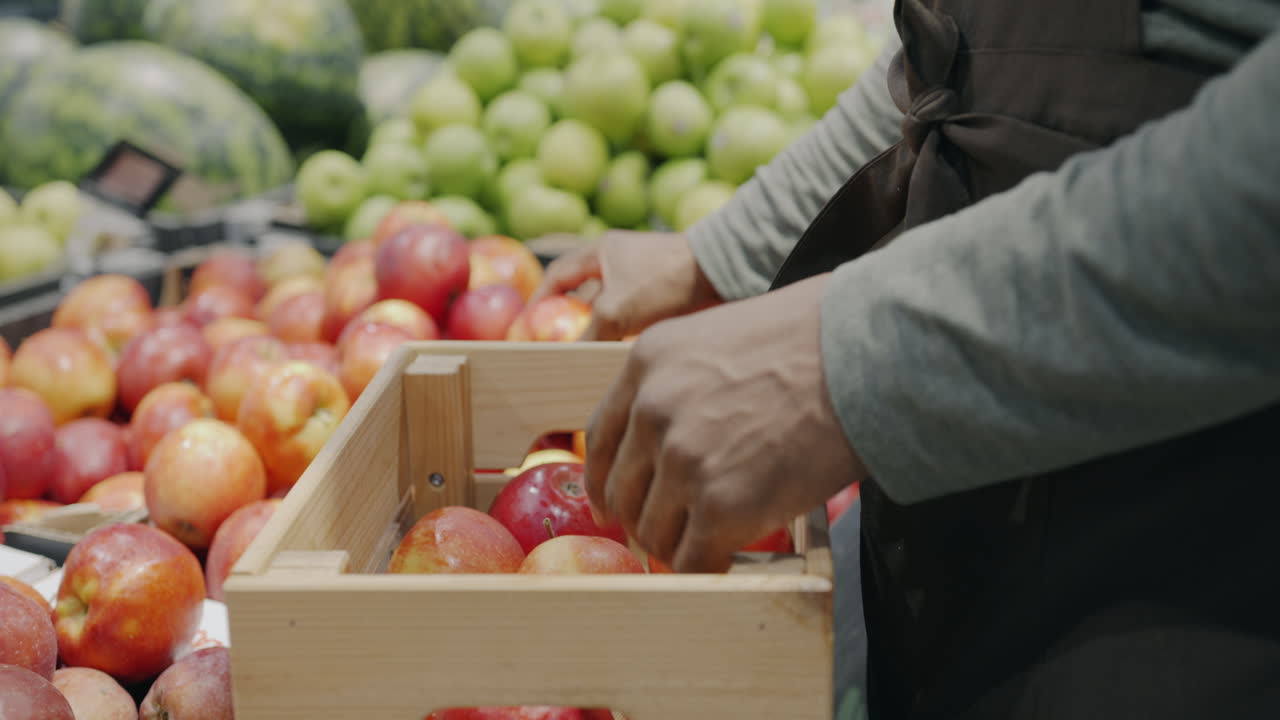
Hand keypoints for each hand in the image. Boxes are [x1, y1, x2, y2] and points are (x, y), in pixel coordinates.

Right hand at [530, 231, 723, 340]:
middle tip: (559, 346)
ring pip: (610, 309)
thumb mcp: (616, 310)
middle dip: (570, 320)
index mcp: (601, 252)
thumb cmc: (663, 281)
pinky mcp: (662, 295)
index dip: (540, 299)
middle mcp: (619, 262)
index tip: (529, 324)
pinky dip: (624, 335)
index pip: (558, 275)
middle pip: (583, 295)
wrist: (720, 273)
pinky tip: (620, 355)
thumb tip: (568, 357)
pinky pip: (633, 318)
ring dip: (599, 331)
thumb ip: (588, 333)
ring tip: (588, 355)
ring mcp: (642, 279)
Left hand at [583, 273, 868, 571]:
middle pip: (622, 491)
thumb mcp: (719, 336)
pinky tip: (728, 559)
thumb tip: (676, 431)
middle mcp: (653, 412)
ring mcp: (683, 461)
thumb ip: (682, 379)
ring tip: (706, 545)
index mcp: (646, 364)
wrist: (866, 354)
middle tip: (665, 533)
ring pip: (653, 532)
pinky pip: (693, 560)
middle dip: (642, 518)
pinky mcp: (722, 506)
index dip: (606, 479)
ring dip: (677, 544)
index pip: (599, 439)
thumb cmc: (814, 337)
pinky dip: (707, 567)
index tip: (614, 502)